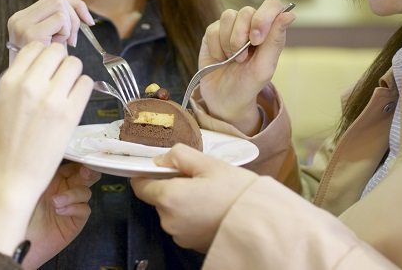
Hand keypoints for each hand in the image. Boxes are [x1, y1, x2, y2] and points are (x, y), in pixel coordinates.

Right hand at [0, 42, 92, 254]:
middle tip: (60, 80)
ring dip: (74, 75)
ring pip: (75, 64)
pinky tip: (75, 102)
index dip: (44, 56)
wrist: (11, 176)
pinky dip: (83, 89)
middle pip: (57, 51)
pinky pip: (86, 84)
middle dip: (61, 62)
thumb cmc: (5, 144)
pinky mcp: (69, 113)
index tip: (47, 69)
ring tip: (68, 92)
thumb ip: (19, 82)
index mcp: (9, 80)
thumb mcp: (2, 103)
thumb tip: (40, 66)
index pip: (35, 47)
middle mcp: (30, 84)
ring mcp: (51, 98)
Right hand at [7, 0, 93, 63]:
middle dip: (73, 16)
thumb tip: (87, 18)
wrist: (29, 94)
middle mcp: (18, 19)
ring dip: (69, 27)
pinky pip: (60, 20)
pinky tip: (60, 47)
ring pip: (60, 7)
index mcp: (21, 18)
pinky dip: (66, 33)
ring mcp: (22, 25)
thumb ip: (62, 25)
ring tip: (62, 44)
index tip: (88, 21)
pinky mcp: (30, 33)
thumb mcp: (54, 42)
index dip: (76, 6)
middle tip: (72, 39)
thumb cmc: (44, 70)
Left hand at [22, 163, 100, 268]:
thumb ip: (41, 171)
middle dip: (87, 172)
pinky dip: (74, 208)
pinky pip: (84, 209)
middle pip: (85, 176)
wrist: (16, 241)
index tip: (80, 158)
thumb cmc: (17, 212)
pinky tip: (59, 212)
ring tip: (55, 203)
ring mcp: (71, 206)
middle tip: (84, 172)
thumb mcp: (27, 187)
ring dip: (73, 194)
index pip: (72, 165)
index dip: (78, 160)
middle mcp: (65, 190)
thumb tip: (51, 154)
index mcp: (54, 178)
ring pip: (85, 192)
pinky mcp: (75, 221)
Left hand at [131, 144, 257, 252]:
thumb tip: (161, 158)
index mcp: (169, 197)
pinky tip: (212, 209)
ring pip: (172, 211)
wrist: (261, 226)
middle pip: (158, 198)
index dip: (148, 174)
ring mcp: (179, 236)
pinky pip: (184, 224)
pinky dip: (192, 216)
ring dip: (183, 202)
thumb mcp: (209, 163)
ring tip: (209, 194)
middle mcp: (168, 220)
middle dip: (172, 186)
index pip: (140, 185)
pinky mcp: (191, 245)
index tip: (162, 167)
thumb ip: (179, 155)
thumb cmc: (237, 193)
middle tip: (198, 178)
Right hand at [198, 0, 294, 133]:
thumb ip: (275, 40)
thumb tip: (290, 15)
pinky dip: (216, 47)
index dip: (263, 17)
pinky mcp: (213, 33)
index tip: (256, 40)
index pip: (271, 5)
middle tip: (241, 58)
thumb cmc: (248, 84)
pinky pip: (213, 29)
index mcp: (269, 30)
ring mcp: (231, 27)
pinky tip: (220, 59)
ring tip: (232, 59)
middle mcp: (250, 25)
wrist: (225, 99)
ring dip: (229, 42)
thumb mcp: (264, 66)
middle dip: (241, 36)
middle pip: (246, 11)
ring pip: (228, 16)